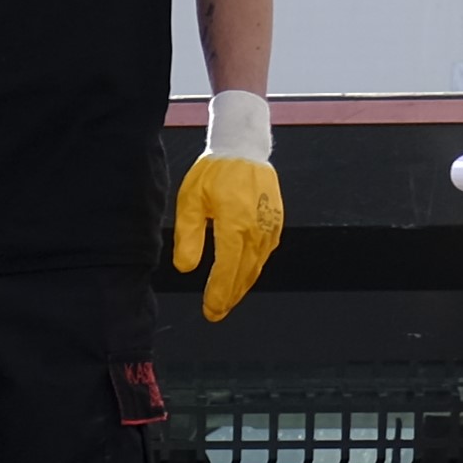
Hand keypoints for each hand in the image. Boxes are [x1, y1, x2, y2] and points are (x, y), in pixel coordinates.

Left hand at [172, 153, 284, 324]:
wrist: (243, 148)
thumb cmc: (214, 172)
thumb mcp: (191, 200)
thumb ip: (188, 236)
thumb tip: (186, 268)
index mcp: (235, 224)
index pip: (227, 269)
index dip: (219, 293)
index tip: (210, 310)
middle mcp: (257, 228)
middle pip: (244, 273)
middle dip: (230, 296)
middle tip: (215, 313)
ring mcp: (271, 225)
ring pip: (257, 265)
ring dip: (242, 286)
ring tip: (226, 301)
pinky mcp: (277, 222)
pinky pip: (265, 253)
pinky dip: (254, 269)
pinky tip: (243, 277)